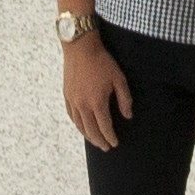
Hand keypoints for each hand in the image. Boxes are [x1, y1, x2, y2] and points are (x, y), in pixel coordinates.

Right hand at [59, 23, 128, 149]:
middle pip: (91, 130)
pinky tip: (82, 127)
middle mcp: (83, 105)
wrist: (80, 47)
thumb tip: (128, 115)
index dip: (110, 137)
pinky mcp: (67, 95)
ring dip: (88, 136)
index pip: (105, 127)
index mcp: (97, 102)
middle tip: (106, 147)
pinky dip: (77, 125)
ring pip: (79, 125)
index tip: (115, 143)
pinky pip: (71, 116)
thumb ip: (125, 99)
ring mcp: (73, 101)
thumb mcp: (119, 78)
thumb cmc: (102, 61)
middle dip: (100, 141)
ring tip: (95, 141)